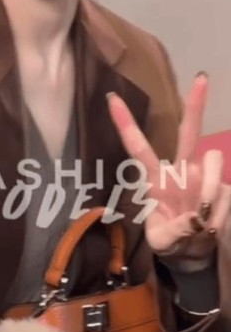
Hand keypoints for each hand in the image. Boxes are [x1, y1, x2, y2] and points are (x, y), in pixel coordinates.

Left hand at [106, 73, 230, 258]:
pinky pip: (223, 190)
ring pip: (211, 161)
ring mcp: (204, 177)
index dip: (126, 124)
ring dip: (208, 191)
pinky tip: (212, 225)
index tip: (112, 98)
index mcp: (155, 180)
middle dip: (196, 106)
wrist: (194, 254)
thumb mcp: (162, 242)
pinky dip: (218, 212)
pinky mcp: (223, 187)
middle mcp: (181, 171)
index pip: (137, 148)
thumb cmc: (170, 242)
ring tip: (202, 220)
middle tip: (202, 77)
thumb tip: (195, 219)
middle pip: (188, 132)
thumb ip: (173, 231)